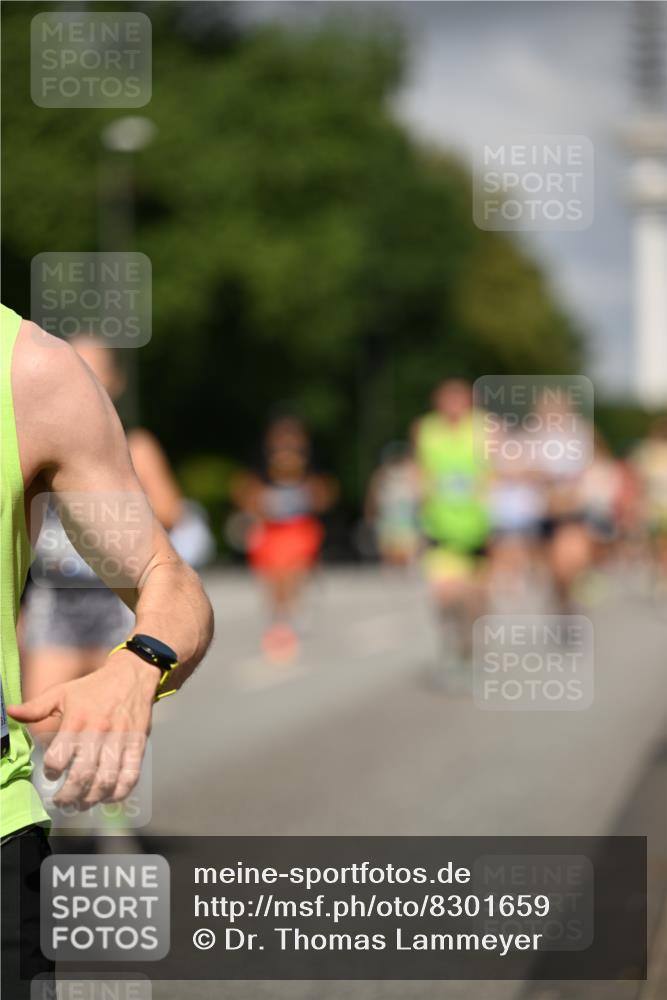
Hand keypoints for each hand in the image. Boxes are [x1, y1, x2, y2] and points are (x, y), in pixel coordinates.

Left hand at [7, 651, 159, 808]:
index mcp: (77, 720)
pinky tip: (108, 796)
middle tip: (62, 801)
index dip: (51, 771)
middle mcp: (98, 732)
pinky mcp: (138, 745)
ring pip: (105, 781)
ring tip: (82, 802)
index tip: (51, 774)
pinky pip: (130, 776)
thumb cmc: (95, 687)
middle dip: (69, 796)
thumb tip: (12, 712)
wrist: (132, 675)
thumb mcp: (62, 692)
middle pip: (82, 775)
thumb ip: (36, 707)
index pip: (59, 757)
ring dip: (92, 798)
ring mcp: (120, 740)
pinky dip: (119, 793)